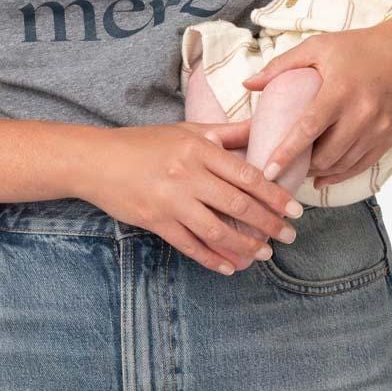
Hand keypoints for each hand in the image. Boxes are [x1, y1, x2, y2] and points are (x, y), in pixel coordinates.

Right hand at [78, 121, 305, 275]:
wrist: (97, 161)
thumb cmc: (144, 143)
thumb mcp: (186, 131)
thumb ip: (225, 133)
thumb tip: (260, 124)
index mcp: (199, 149)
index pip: (246, 174)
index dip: (274, 194)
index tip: (294, 209)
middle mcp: (188, 174)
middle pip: (238, 204)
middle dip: (268, 223)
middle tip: (288, 235)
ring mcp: (171, 200)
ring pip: (217, 229)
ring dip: (245, 245)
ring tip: (264, 254)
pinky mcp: (156, 221)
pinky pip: (190, 245)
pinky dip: (213, 258)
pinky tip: (230, 266)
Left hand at [241, 22, 391, 186]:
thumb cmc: (358, 48)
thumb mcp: (319, 47)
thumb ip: (281, 66)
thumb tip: (248, 84)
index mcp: (340, 90)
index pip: (308, 129)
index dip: (286, 153)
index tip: (267, 170)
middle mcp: (362, 112)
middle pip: (326, 154)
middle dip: (301, 167)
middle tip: (280, 171)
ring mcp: (379, 128)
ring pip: (343, 164)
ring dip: (319, 171)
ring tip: (299, 171)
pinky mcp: (390, 137)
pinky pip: (361, 165)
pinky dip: (340, 175)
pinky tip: (322, 176)